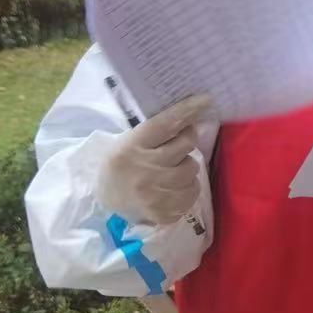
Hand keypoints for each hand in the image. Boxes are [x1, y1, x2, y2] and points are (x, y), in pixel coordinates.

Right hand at [95, 94, 210, 225]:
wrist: (108, 202)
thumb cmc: (123, 166)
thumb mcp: (128, 143)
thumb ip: (154, 133)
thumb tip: (188, 118)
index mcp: (132, 147)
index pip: (165, 124)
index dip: (186, 111)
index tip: (204, 100)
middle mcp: (145, 169)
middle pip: (185, 145)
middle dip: (187, 141)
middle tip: (178, 144)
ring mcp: (156, 193)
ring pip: (192, 168)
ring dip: (187, 166)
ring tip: (171, 170)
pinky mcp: (165, 211)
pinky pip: (192, 191)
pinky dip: (188, 187)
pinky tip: (173, 188)